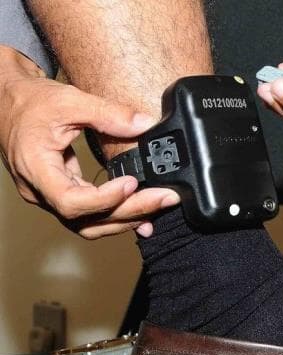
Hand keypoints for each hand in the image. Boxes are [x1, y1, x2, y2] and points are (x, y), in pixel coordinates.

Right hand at [0, 46, 179, 238]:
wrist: (8, 103)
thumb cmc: (29, 102)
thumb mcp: (69, 100)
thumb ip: (108, 113)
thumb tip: (144, 124)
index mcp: (36, 169)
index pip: (70, 201)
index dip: (104, 199)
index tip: (131, 182)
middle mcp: (41, 191)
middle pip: (88, 219)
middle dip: (131, 211)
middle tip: (165, 198)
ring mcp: (51, 197)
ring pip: (90, 224)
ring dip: (127, 219)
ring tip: (159, 205)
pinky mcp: (63, 194)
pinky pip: (90, 216)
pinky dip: (117, 216)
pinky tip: (141, 214)